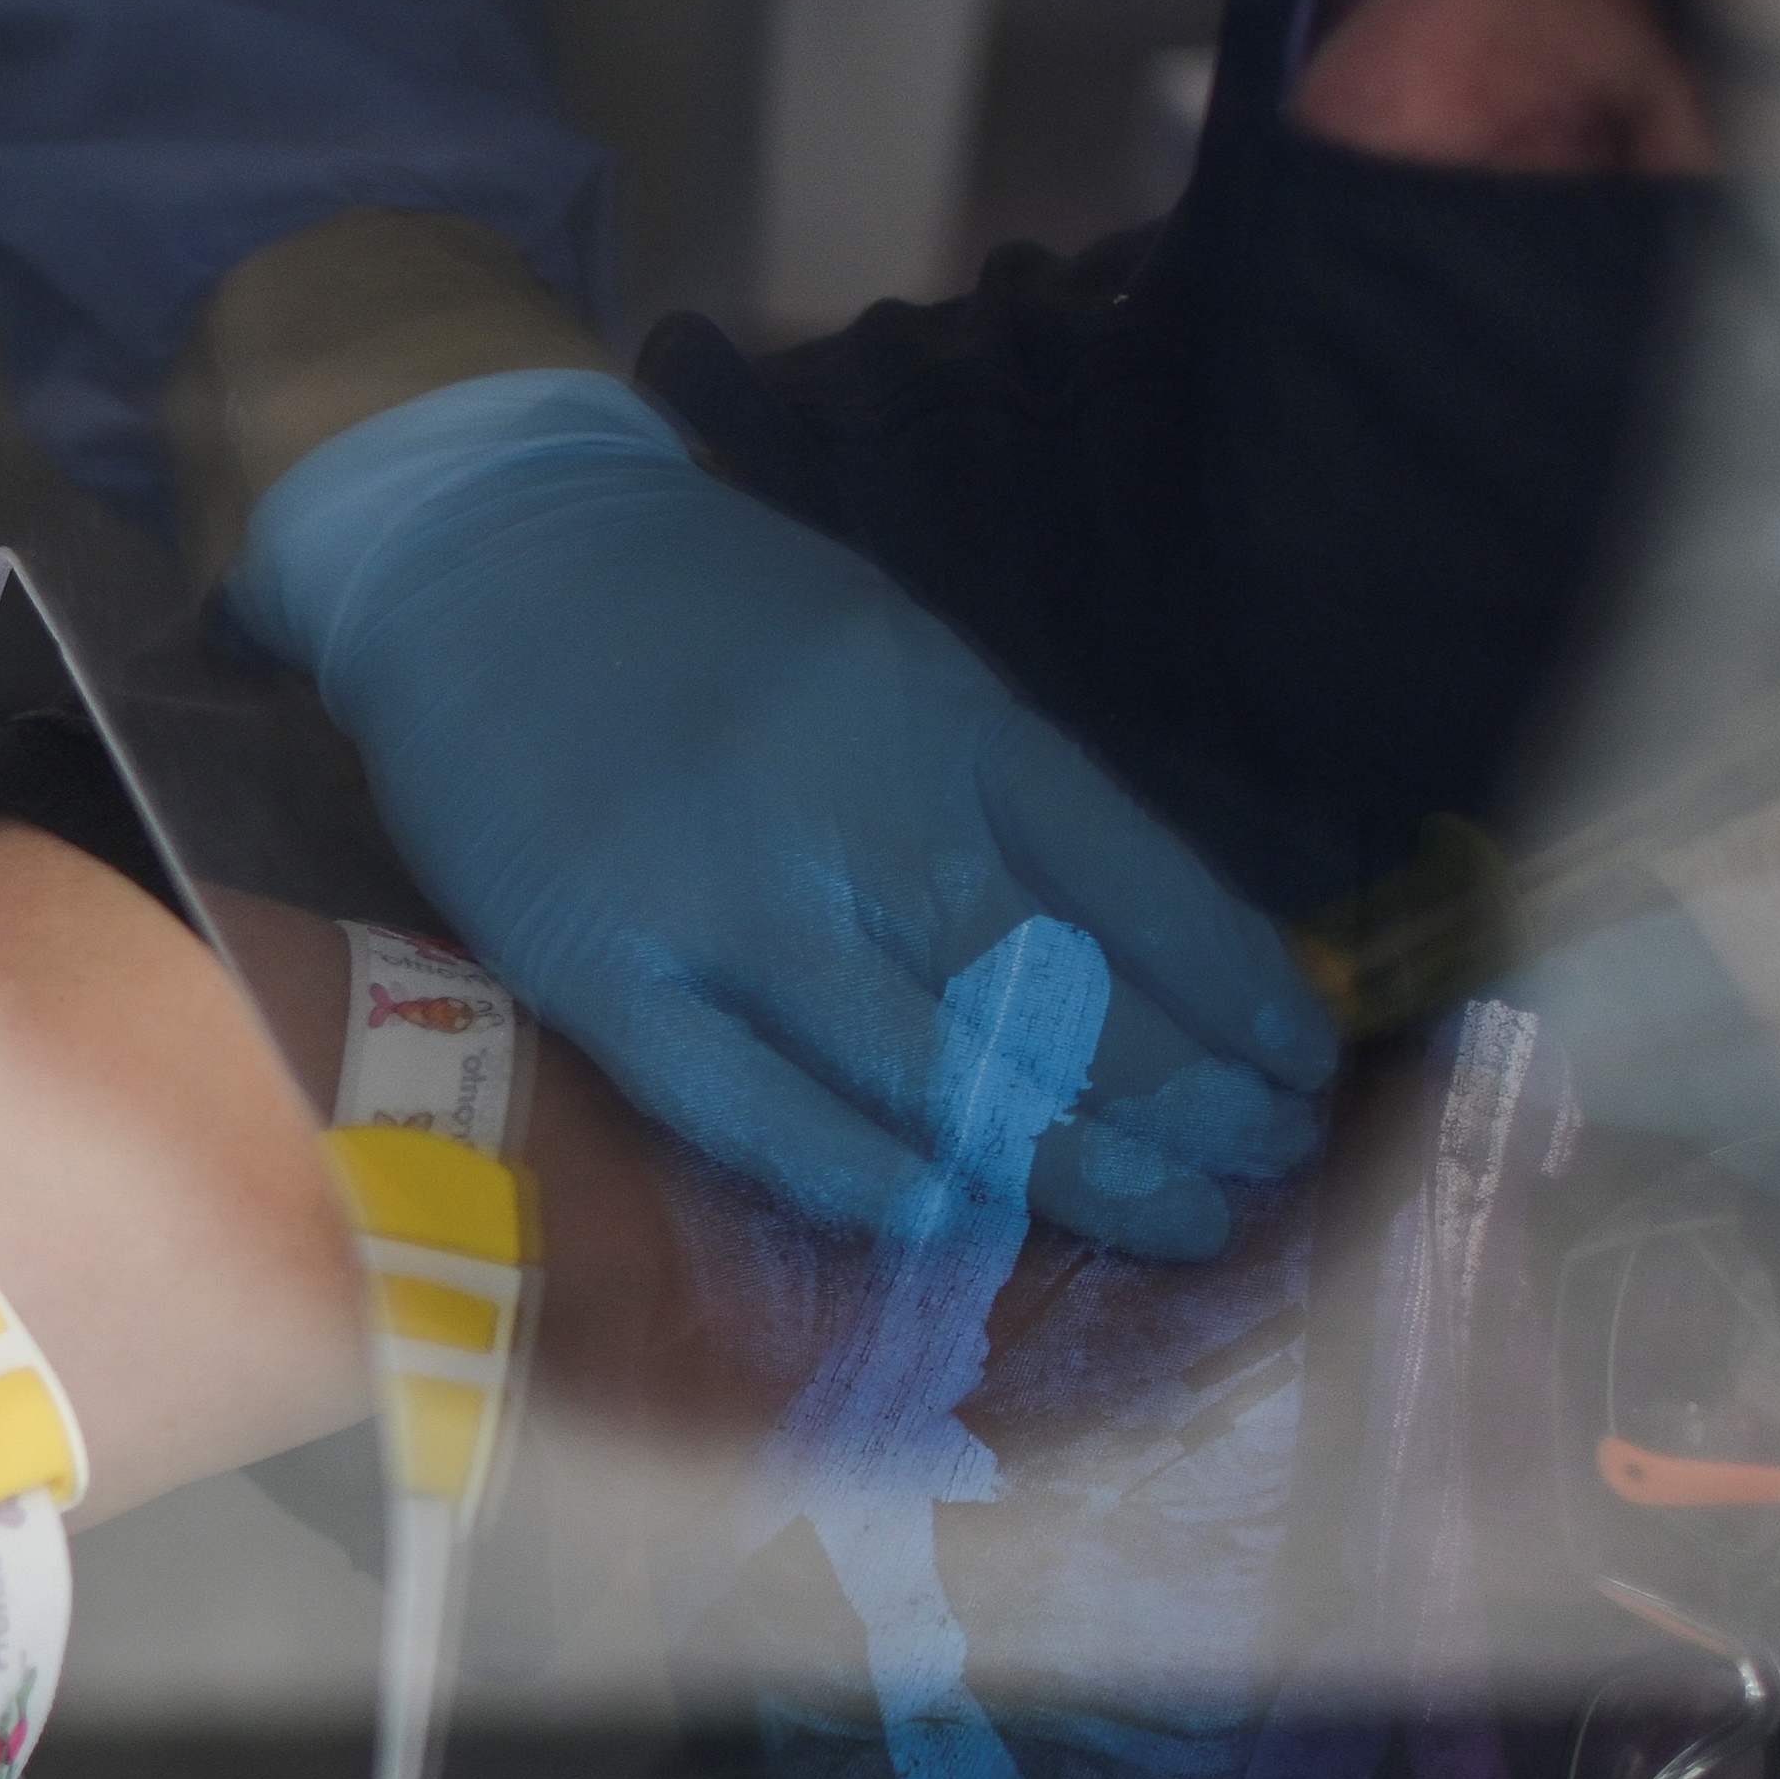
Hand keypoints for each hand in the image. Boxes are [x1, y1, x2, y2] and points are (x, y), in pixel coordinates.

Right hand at [238, 371, 1336, 1256]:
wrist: (479, 553)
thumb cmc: (701, 613)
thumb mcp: (889, 651)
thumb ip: (990, 786)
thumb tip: (1135, 943)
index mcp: (945, 715)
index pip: (1135, 880)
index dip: (1234, 994)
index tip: (1300, 1074)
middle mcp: (856, 809)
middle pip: (1058, 995)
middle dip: (1180, 1106)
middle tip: (1257, 1185)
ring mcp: (727, 898)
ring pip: (931, 1066)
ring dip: (1069, 1162)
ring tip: (1165, 1225)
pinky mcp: (605, 967)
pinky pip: (748, 1105)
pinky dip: (858, 1171)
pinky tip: (954, 1217)